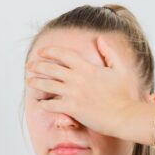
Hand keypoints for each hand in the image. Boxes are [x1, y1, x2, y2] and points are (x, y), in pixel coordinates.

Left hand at [25, 35, 140, 137]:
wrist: (125, 115)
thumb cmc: (124, 93)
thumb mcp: (119, 68)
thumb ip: (109, 52)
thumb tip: (99, 39)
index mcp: (87, 67)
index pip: (63, 54)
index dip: (50, 51)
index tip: (41, 52)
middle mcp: (77, 79)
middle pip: (51, 68)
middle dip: (38, 66)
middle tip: (29, 66)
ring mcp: (73, 94)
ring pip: (48, 85)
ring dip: (36, 83)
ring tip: (29, 82)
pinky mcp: (72, 109)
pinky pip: (52, 104)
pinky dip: (44, 103)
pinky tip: (39, 103)